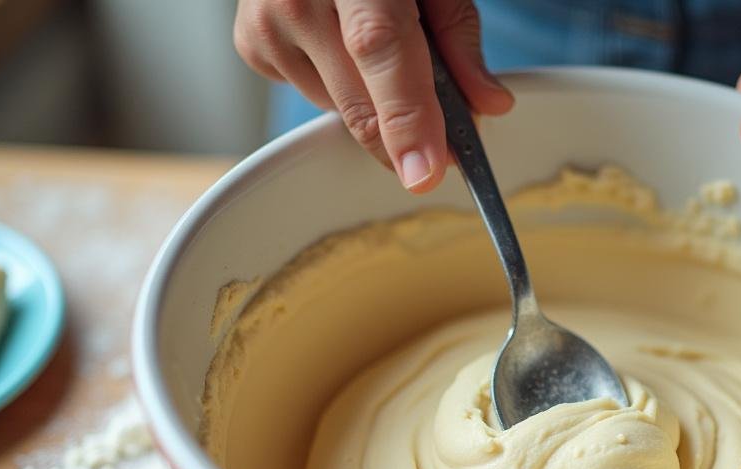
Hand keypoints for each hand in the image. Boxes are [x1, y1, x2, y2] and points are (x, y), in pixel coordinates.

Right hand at [234, 0, 512, 191]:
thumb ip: (459, 35)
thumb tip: (488, 104)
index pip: (380, 48)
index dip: (405, 116)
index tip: (424, 172)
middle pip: (359, 101)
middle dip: (407, 139)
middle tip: (442, 148)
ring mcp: (266, 23)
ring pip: (341, 110)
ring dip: (373, 100)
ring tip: (376, 45)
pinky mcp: (252, 47)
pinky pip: (312, 96)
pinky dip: (338, 85)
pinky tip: (337, 43)